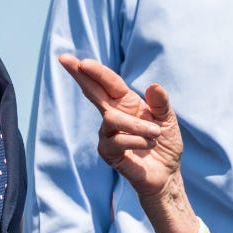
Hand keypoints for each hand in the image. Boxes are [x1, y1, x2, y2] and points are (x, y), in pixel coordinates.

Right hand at [59, 54, 183, 200]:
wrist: (166, 173)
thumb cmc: (164, 143)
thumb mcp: (167, 120)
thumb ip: (161, 103)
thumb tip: (153, 85)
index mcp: (126, 102)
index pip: (108, 83)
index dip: (95, 71)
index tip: (80, 61)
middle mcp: (113, 115)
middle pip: (92, 91)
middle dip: (79, 75)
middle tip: (64, 59)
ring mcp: (107, 134)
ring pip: (112, 119)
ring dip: (137, 125)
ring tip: (155, 133)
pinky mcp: (107, 152)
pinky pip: (118, 141)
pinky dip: (138, 141)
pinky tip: (149, 145)